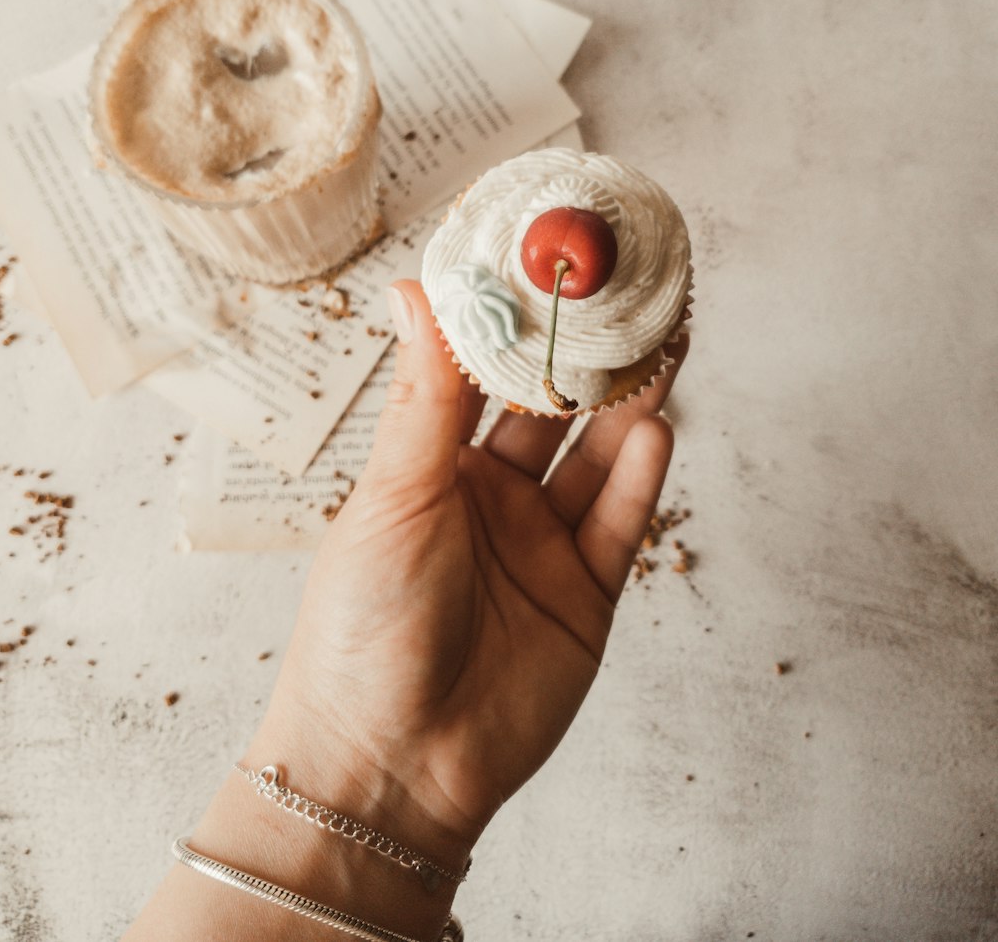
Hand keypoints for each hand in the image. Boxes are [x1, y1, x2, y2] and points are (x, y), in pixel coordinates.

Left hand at [265, 280, 687, 859]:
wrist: (392, 765)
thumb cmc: (365, 626)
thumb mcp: (396, 494)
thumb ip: (426, 395)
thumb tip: (415, 288)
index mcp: (434, 468)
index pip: (484, 375)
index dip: (519, 321)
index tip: (549, 262)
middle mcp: (492, 500)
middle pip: (555, 411)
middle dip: (590, 356)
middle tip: (630, 294)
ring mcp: (542, 548)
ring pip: (597, 460)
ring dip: (629, 406)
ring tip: (662, 344)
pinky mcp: (585, 598)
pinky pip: (620, 525)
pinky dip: (640, 478)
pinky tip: (657, 428)